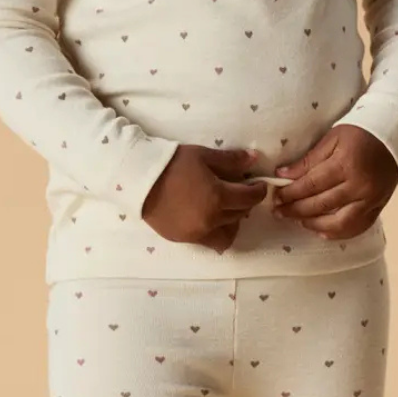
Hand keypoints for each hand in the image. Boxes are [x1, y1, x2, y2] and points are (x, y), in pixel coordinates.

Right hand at [141, 145, 270, 252]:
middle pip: (240, 215)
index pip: (250, 198)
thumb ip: (231, 160)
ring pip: (227, 234)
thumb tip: (253, 158)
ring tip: (223, 209)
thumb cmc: (172, 163)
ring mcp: (197, 233)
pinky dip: (213, 231)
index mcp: (218, 197)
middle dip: (244, 203)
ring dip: (231, 222)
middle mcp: (211, 220)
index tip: (258, 184)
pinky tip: (207, 217)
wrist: (139, 179)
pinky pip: (208, 241)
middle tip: (238, 192)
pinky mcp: (183, 239)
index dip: (258, 191)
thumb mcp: (203, 156)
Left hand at [269, 124, 397, 239]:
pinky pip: (357, 227)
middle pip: (322, 204)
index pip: (311, 184)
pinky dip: (338, 233)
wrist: (392, 137)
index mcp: (345, 164)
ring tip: (298, 221)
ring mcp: (371, 200)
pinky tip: (321, 231)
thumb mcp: (332, 138)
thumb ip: (308, 160)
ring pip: (339, 222)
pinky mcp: (378, 207)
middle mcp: (359, 186)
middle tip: (279, 212)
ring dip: (314, 224)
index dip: (291, 193)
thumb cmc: (359, 134)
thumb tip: (282, 176)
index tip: (275, 197)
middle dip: (296, 210)